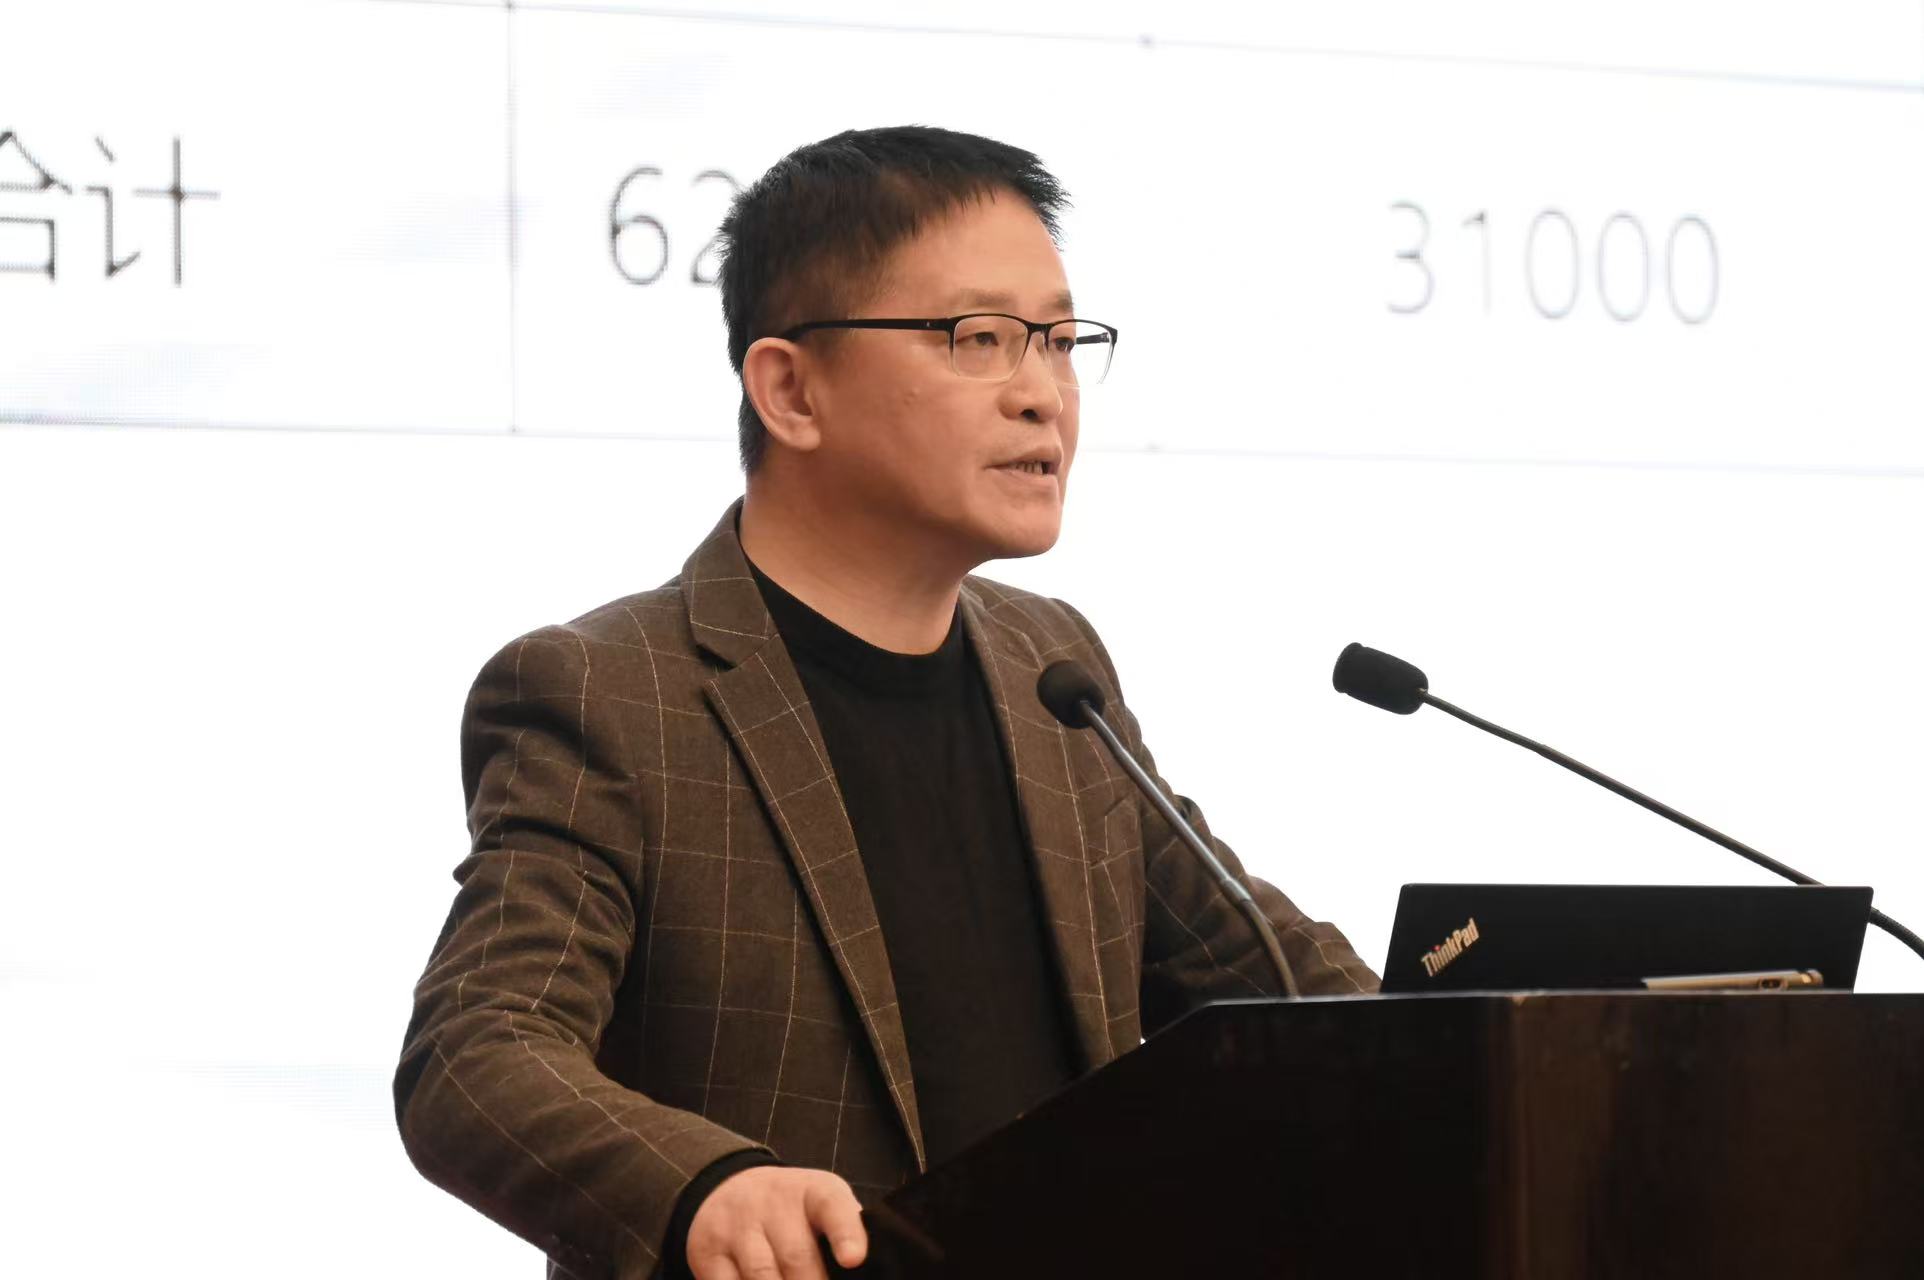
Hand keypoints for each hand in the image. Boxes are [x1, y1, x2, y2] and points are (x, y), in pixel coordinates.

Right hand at [685, 1165, 867, 1279]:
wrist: (729, 1189)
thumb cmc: (792, 1211)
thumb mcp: (822, 1204)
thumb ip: (845, 1231)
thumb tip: (858, 1267)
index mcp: (813, 1191)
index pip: (832, 1207)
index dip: (845, 1234)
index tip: (853, 1258)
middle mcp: (773, 1203)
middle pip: (797, 1257)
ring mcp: (737, 1226)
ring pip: (762, 1277)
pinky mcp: (709, 1252)